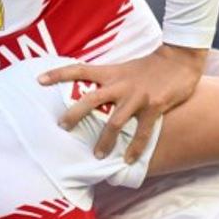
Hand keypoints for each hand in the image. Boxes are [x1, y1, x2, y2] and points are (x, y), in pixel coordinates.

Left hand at [38, 45, 207, 162]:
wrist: (180, 59)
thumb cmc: (149, 67)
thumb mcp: (123, 68)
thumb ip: (108, 80)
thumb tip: (89, 93)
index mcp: (111, 72)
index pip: (78, 70)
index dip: (58, 74)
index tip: (39, 80)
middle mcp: (120, 85)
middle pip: (90, 100)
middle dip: (74, 115)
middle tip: (62, 127)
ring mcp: (137, 97)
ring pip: (115, 122)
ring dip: (104, 141)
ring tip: (97, 155)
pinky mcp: (154, 106)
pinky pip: (142, 132)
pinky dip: (134, 148)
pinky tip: (128, 159)